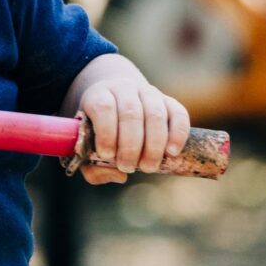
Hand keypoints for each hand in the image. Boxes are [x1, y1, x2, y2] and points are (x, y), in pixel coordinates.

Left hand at [76, 75, 190, 184]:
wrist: (116, 99)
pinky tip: (171, 153)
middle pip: (131, 113)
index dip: (106, 132)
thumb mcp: (86, 144)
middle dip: (130, 145)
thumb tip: (118, 176)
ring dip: (153, 145)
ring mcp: (149, 93)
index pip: (103, 107)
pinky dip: (178, 134)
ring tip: (148, 167)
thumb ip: (91, 166)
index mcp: (99, 95)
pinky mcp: (169, 101)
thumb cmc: (99, 129)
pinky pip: (178, 114)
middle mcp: (124, 89)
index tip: (106, 155)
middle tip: (127, 167)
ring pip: (155, 114)